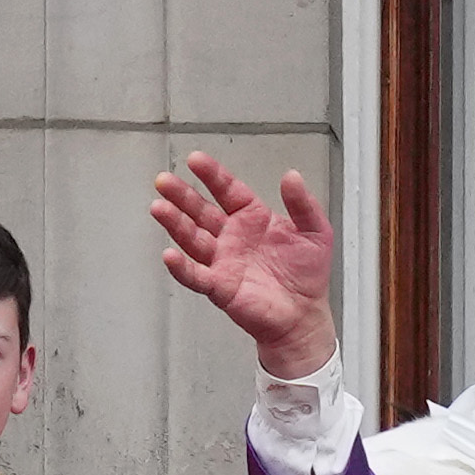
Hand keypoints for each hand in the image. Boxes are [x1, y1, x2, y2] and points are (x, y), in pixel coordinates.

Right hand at [148, 154, 342, 384]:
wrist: (305, 315)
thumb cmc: (307, 275)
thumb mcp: (315, 231)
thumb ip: (303, 203)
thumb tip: (292, 176)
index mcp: (252, 218)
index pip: (227, 190)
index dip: (211, 175)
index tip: (195, 160)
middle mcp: (232, 237)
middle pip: (201, 211)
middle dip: (182, 195)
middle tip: (163, 181)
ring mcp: (223, 262)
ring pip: (192, 239)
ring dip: (175, 224)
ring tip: (159, 208)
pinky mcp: (220, 288)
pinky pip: (196, 276)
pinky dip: (182, 267)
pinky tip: (169, 255)